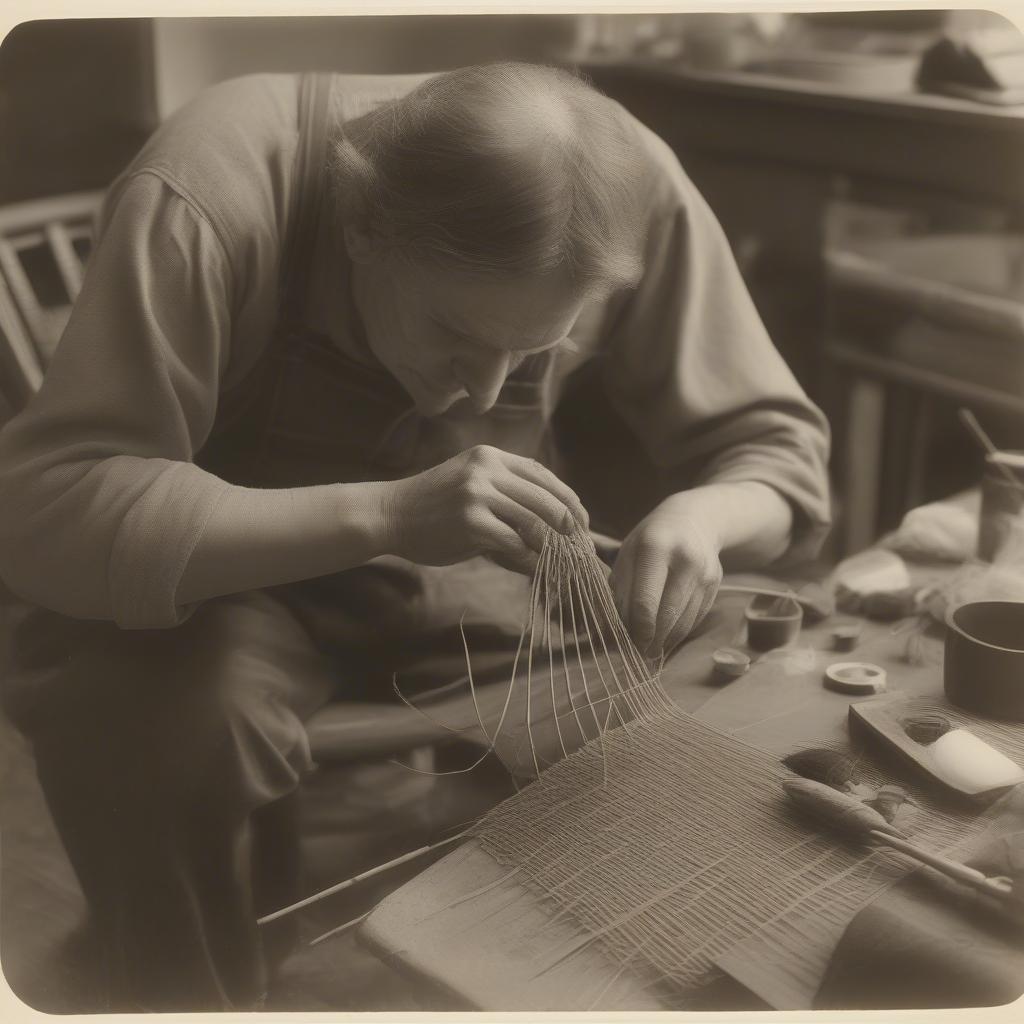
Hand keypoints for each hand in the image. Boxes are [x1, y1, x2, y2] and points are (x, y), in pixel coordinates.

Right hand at [383, 445, 588, 574]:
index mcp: (491, 458)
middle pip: (548, 498)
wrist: (389, 514)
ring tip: (563, 563)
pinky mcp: (470, 520)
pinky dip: (531, 559)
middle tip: (581, 549)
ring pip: (536, 521)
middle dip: (571, 527)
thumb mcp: (471, 486)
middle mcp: (488, 469)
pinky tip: (537, 569)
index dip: (569, 500)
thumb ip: (507, 497)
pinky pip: (515, 542)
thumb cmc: (432, 507)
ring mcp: (478, 493)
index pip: (544, 476)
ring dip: (554, 546)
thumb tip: (551, 525)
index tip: (583, 523)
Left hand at [610, 492, 723, 657]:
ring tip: (651, 649)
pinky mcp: (715, 584)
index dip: (636, 629)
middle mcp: (684, 560)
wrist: (695, 519)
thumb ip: (618, 586)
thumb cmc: (650, 539)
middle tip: (638, 652)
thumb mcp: (628, 552)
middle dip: (651, 639)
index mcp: (655, 548)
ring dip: (666, 640)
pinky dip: (679, 631)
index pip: (644, 601)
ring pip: (683, 621)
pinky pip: (695, 618)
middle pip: (666, 615)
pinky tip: (667, 636)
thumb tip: (608, 626)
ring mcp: (704, 573)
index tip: (627, 643)